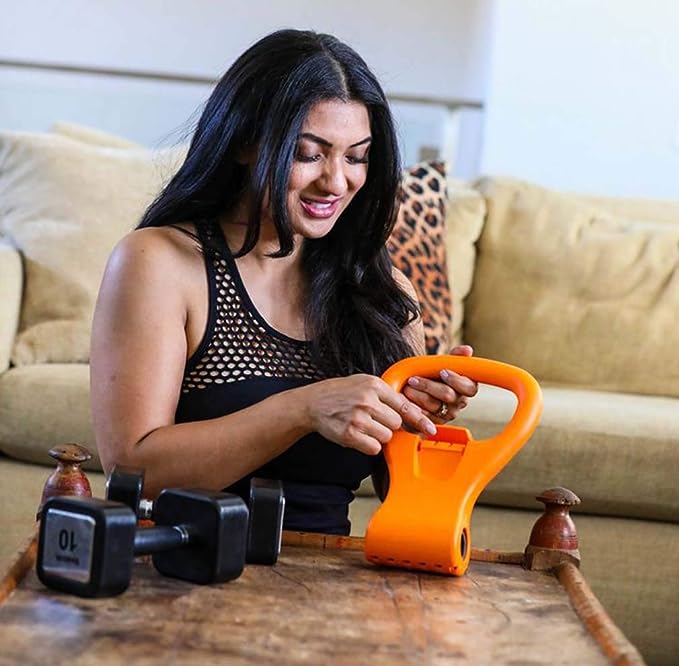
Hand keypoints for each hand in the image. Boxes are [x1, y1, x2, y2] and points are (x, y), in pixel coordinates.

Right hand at [304, 374, 437, 455]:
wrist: (313, 403)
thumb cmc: (341, 393)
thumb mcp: (365, 384)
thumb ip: (387, 395)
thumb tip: (412, 412)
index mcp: (374, 385)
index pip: (404, 405)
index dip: (419, 418)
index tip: (430, 428)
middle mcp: (367, 400)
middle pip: (397, 423)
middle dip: (390, 425)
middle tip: (375, 420)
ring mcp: (358, 418)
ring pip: (386, 436)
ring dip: (379, 436)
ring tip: (364, 426)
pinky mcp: (350, 434)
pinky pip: (373, 448)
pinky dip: (369, 445)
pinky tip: (359, 435)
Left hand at [402, 345, 477, 423]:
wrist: (420, 389)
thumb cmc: (434, 375)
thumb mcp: (444, 364)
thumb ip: (455, 357)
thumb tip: (467, 349)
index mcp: (467, 388)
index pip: (469, 387)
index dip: (456, 380)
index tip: (442, 372)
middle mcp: (460, 403)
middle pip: (447, 395)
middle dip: (428, 385)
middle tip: (413, 379)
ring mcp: (447, 414)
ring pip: (433, 405)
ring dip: (417, 395)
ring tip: (406, 387)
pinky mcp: (434, 422)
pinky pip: (423, 417)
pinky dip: (412, 406)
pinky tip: (404, 399)